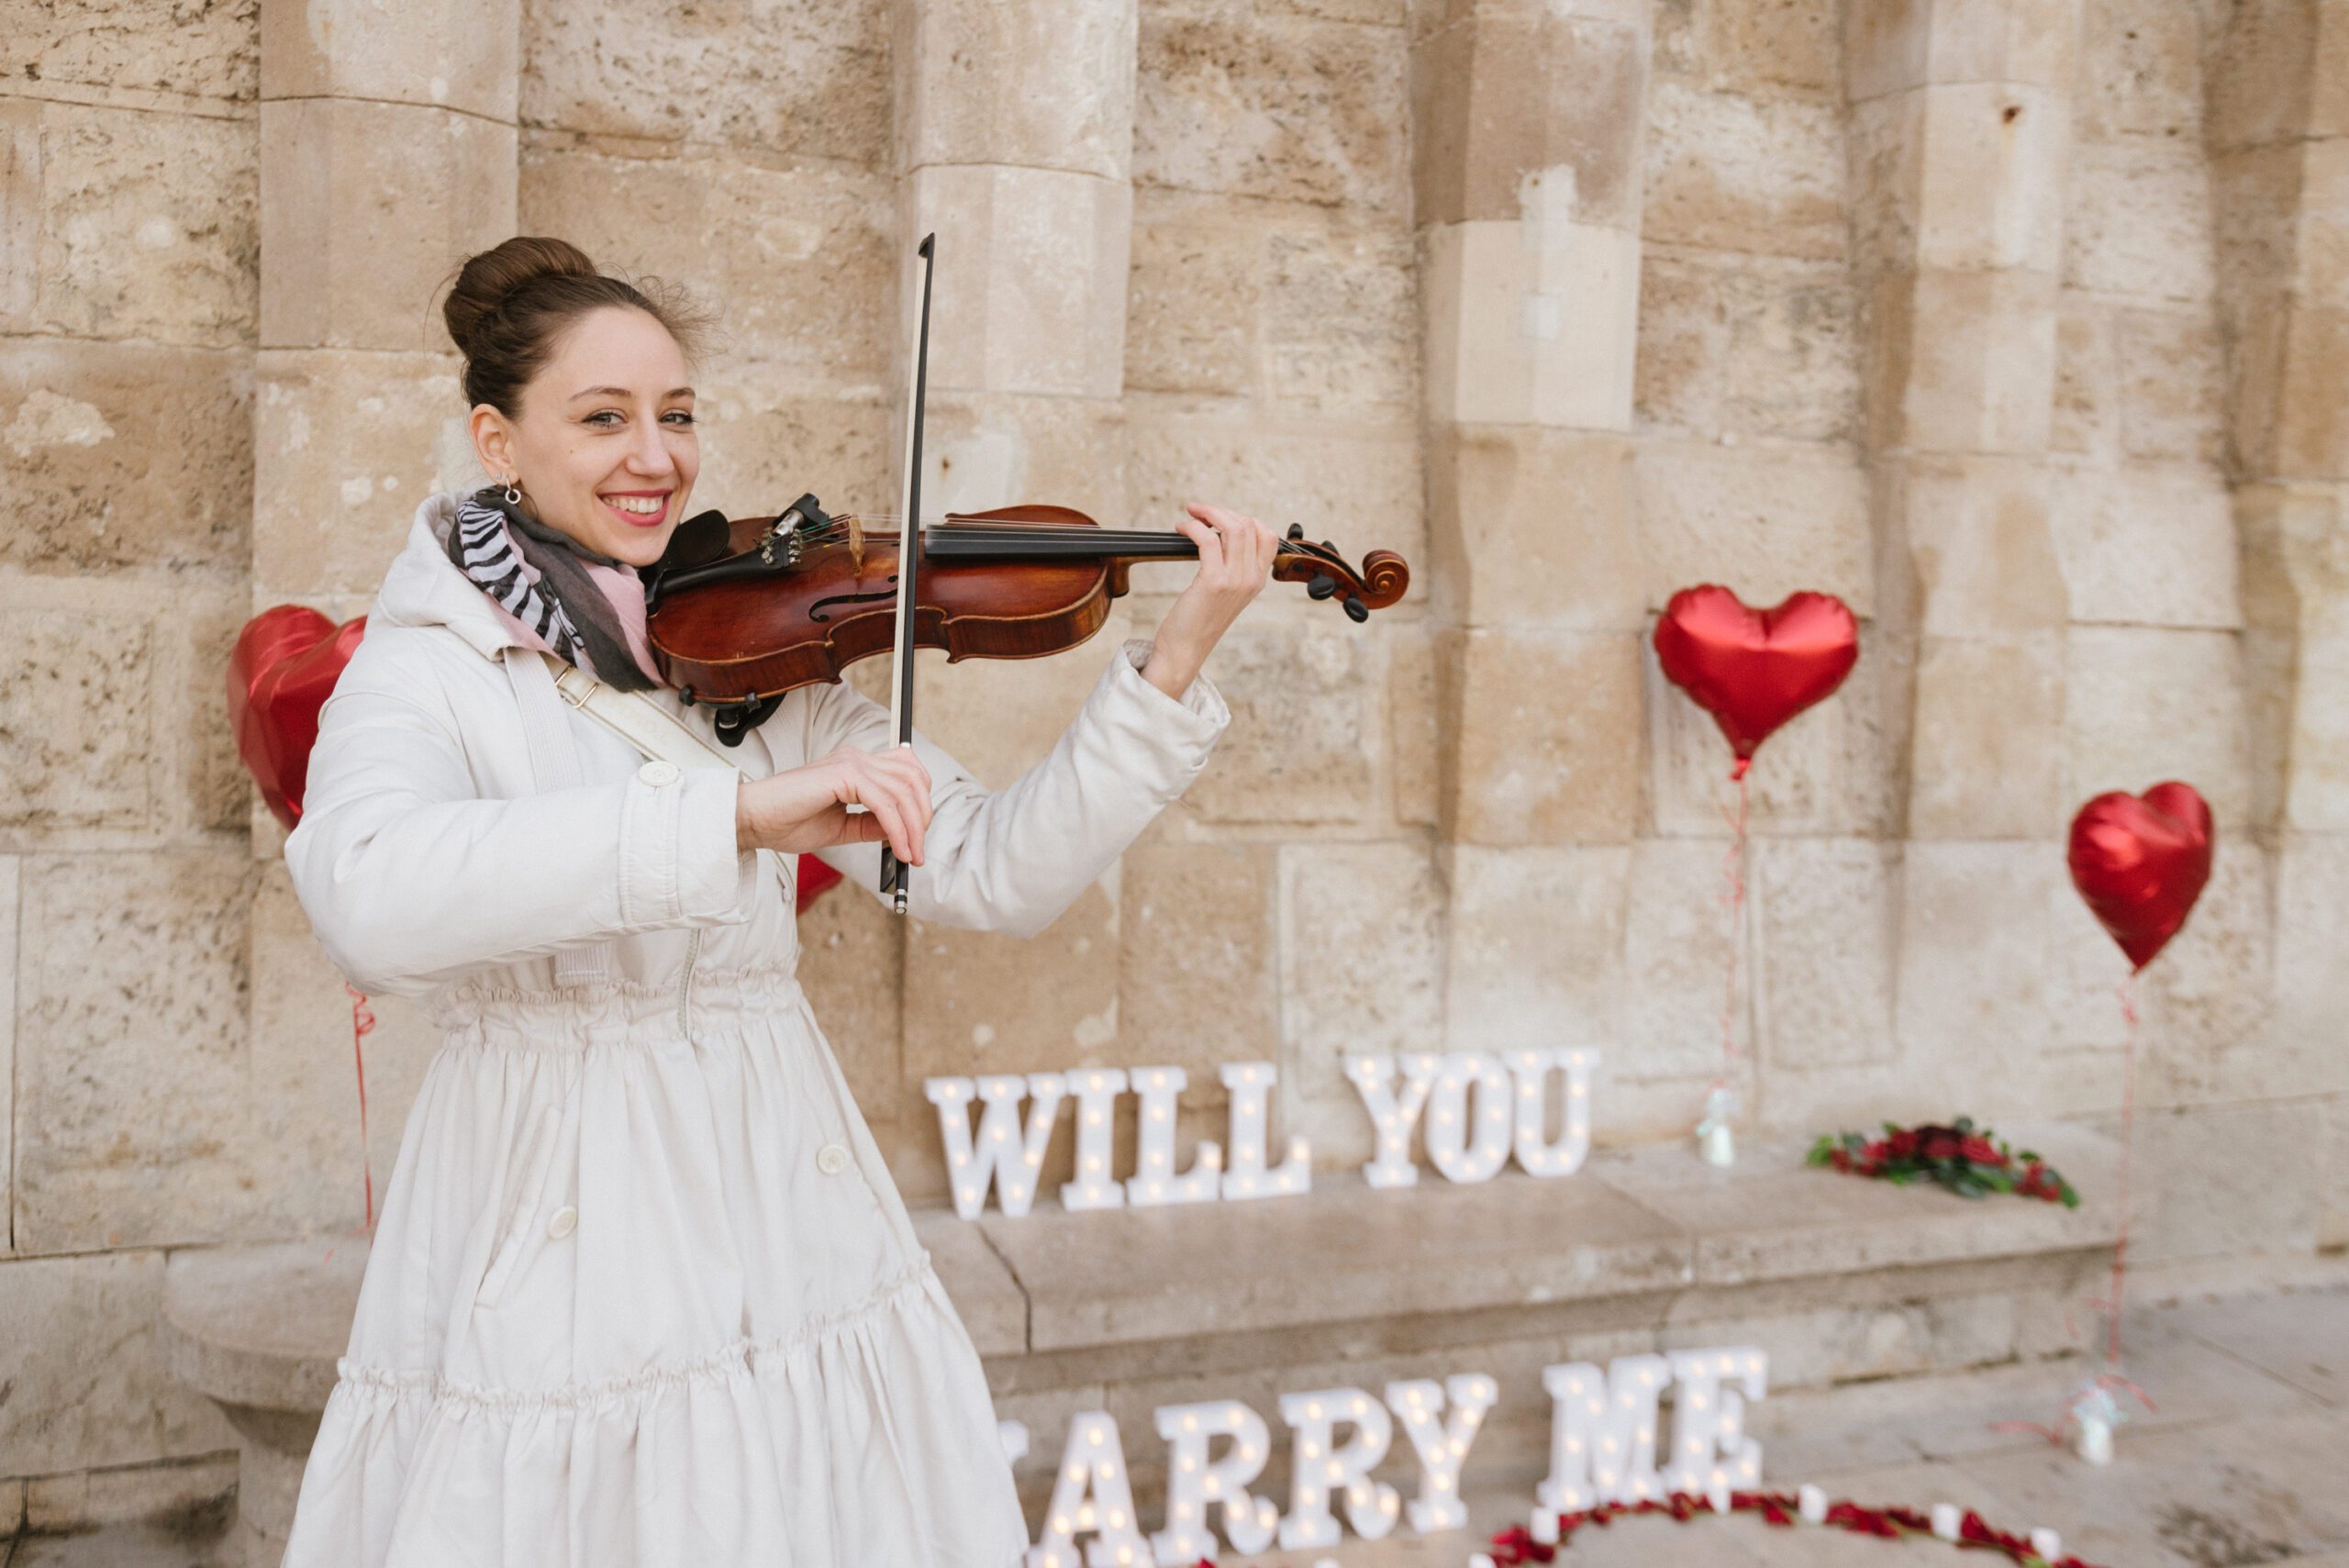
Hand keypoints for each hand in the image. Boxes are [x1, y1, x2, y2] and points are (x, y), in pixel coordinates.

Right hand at [735, 742, 930, 864]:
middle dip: (922, 817)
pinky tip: (898, 849)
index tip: (917, 836)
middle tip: (918, 852)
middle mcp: (855, 758)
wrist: (753, 821)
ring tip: (910, 856)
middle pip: (912, 778)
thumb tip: (901, 832)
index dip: (920, 800)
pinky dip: (897, 829)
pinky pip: (884, 803)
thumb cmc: (787, 822)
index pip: (905, 770)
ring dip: (913, 828)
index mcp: (855, 765)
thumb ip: (870, 825)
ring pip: (902, 791)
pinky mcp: (843, 774)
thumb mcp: (841, 827)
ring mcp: (850, 762)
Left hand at [1142, 501, 1278, 698]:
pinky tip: (1181, 529)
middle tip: (1199, 511)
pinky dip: (1193, 526)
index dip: (1244, 518)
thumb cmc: (1197, 620)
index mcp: (1258, 580)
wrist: (1185, 650)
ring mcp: (1236, 580)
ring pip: (1233, 527)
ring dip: (1209, 512)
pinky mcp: (1214, 582)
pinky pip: (1208, 539)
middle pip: (1249, 525)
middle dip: (1221, 510)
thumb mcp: (1225, 593)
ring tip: (1191, 513)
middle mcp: (1251, 579)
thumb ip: (1230, 567)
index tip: (1220, 518)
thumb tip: (1217, 534)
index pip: (1268, 536)